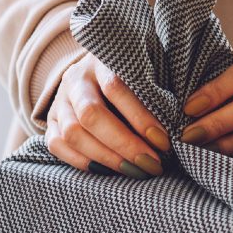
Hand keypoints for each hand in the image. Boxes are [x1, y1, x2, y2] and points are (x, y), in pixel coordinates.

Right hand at [45, 53, 169, 177]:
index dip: (140, 117)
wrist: (99, 74)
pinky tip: (108, 172)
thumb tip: (182, 126)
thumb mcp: (148, 72)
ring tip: (135, 171)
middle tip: (152, 164)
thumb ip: (158, 92)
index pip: (116, 87)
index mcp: (101, 60)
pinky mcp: (50, 122)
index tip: (164, 141)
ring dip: (106, 157)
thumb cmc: (135, 77)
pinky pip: (57, 145)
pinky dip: (82, 162)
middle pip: (91, 114)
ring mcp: (60, 101)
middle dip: (124, 144)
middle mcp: (76, 78)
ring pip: (73, 133)